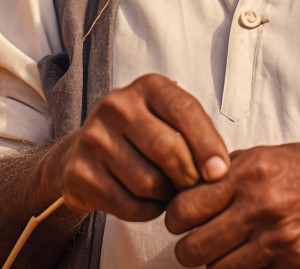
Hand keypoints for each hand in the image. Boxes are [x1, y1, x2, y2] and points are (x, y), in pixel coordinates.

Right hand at [47, 73, 230, 222]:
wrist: (82, 154)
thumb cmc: (142, 138)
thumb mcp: (168, 121)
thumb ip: (195, 136)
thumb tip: (218, 171)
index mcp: (147, 87)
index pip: (185, 110)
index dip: (207, 144)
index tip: (220, 172)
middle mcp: (117, 105)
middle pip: (167, 148)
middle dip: (188, 176)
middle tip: (193, 187)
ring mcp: (94, 138)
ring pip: (149, 182)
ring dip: (167, 196)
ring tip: (166, 192)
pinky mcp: (79, 172)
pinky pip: (129, 205)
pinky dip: (147, 211)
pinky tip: (147, 202)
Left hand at [165, 143, 299, 267]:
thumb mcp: (259, 156)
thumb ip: (222, 174)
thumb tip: (184, 190)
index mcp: (246, 176)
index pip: (184, 209)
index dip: (175, 218)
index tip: (179, 219)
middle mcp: (260, 208)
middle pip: (194, 248)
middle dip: (187, 248)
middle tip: (194, 242)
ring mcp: (277, 240)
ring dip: (214, 263)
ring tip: (223, 250)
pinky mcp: (294, 264)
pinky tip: (251, 256)